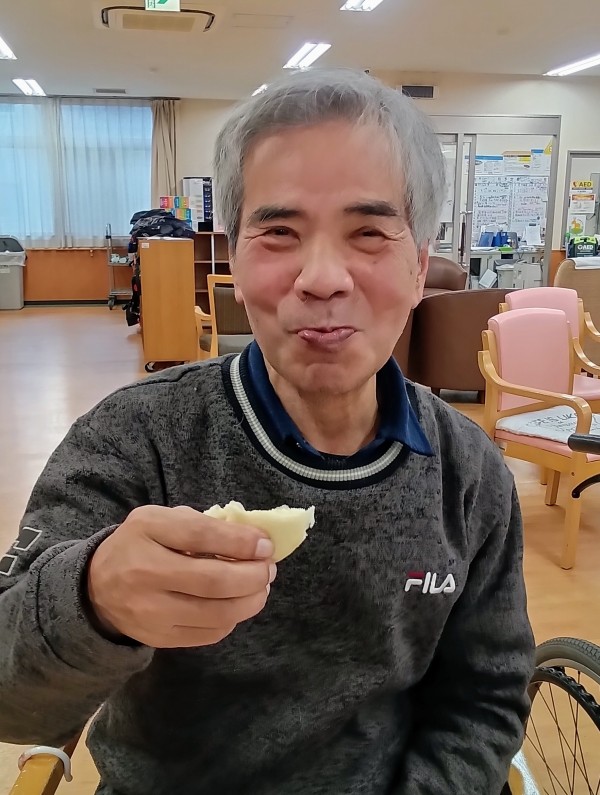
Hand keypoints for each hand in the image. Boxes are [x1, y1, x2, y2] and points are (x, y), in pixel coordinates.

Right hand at [86, 505, 275, 647]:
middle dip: (253, 576)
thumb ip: (202, 524)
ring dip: (250, 600)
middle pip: (214, 582)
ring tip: (261, 587)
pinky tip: (237, 605)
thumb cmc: (141, 545)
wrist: (97, 588)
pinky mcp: (159, 638)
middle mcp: (145, 572)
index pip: (201, 536)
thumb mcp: (162, 520)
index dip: (241, 541)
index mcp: (147, 531)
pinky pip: (209, 633)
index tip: (266, 545)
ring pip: (217, 614)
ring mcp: (151, 611)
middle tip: (269, 569)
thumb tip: (253, 539)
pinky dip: (232, 619)